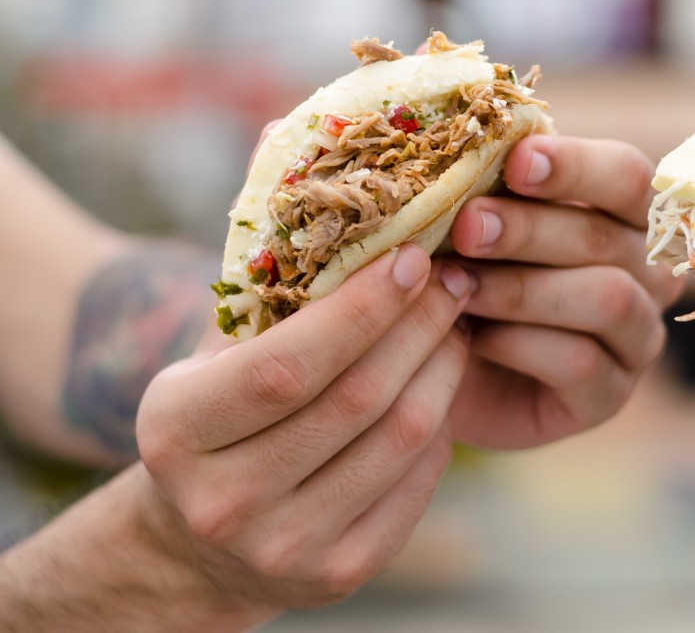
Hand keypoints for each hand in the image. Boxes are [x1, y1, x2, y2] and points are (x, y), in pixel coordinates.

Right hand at [135, 247, 471, 614]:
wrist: (199, 542)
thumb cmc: (220, 416)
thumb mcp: (214, 356)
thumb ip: (266, 289)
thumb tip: (325, 184)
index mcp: (177, 431)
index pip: (289, 364)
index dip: (363, 308)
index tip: (412, 258)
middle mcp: (224, 501)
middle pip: (358, 398)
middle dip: (420, 326)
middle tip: (454, 281)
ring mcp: (285, 546)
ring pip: (402, 437)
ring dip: (444, 368)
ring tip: (454, 326)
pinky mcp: (341, 573)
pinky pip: (418, 481)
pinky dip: (440, 425)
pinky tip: (437, 388)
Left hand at [447, 135, 681, 448]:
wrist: (436, 370)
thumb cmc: (462, 275)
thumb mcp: (471, 224)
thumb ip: (485, 187)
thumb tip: (463, 144)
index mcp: (623, 213)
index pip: (628, 175)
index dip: (576, 166)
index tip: (516, 161)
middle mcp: (646, 272)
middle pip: (607, 237)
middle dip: (531, 228)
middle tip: (466, 226)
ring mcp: (636, 337)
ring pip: (607, 298)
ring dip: (524, 288)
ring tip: (459, 284)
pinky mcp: (610, 395)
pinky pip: (582, 363)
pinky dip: (520, 344)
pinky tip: (472, 336)